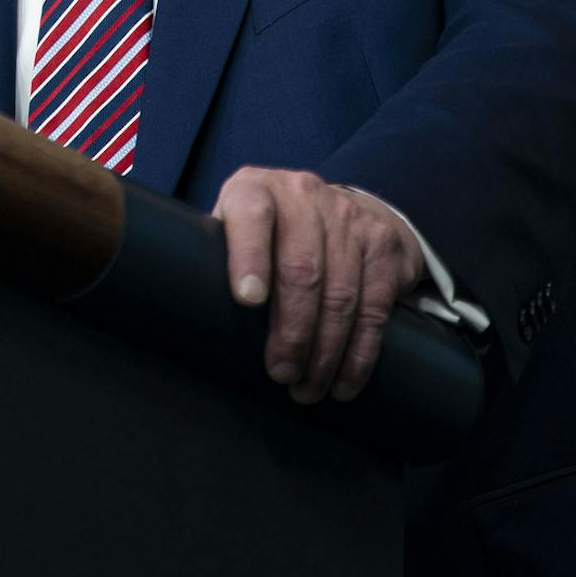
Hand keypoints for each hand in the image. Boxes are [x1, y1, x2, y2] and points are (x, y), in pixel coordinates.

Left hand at [212, 167, 425, 404]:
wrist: (343, 207)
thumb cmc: (268, 232)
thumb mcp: (236, 227)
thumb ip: (218, 256)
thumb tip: (193, 316)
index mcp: (254, 189)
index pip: (251, 217)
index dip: (249, 258)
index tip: (247, 300)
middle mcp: (302, 195)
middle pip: (301, 269)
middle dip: (292, 331)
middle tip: (281, 372)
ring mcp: (348, 217)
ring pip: (341, 295)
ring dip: (326, 352)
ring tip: (309, 387)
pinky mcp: (382, 245)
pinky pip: (374, 307)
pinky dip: (359, 352)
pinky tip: (345, 380)